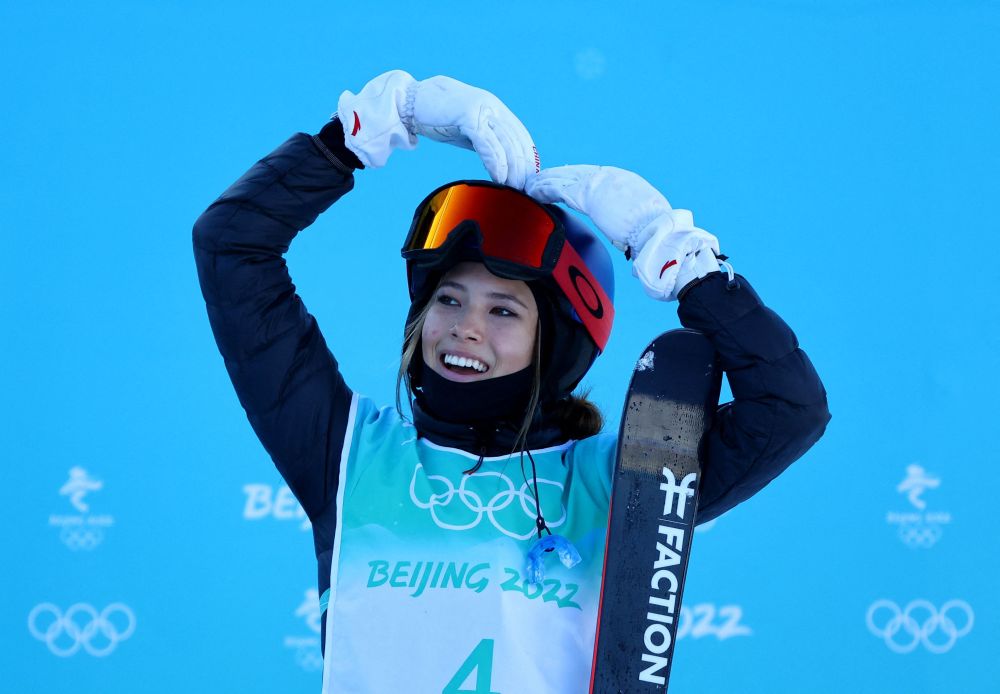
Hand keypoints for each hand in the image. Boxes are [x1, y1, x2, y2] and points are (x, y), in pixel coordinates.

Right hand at [338, 70, 538, 187]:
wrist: (409, 101)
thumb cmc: (437, 117)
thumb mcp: (467, 130)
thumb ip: (485, 142)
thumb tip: (500, 166)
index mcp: (495, 109)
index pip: (520, 136)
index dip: (528, 159)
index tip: (530, 180)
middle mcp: (492, 106)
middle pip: (517, 141)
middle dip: (523, 168)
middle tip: (525, 190)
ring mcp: (481, 109)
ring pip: (505, 142)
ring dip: (513, 168)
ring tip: (515, 188)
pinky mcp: (468, 115)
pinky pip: (487, 143)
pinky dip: (495, 162)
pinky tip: (499, 177)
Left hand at [527, 165, 720, 300]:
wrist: (660, 234)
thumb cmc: (657, 238)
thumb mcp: (644, 223)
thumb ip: (630, 223)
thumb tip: (628, 236)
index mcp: (627, 182)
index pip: (596, 177)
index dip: (577, 180)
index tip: (565, 183)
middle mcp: (613, 176)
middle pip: (577, 173)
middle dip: (559, 176)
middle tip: (541, 179)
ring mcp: (601, 182)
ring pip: (565, 177)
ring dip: (546, 181)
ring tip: (530, 185)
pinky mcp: (589, 193)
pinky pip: (559, 188)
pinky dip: (544, 188)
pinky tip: (533, 191)